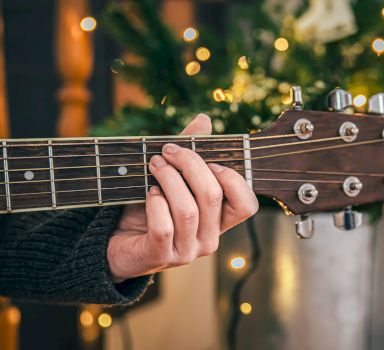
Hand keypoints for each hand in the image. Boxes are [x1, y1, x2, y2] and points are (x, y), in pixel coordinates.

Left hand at [107, 114, 258, 281]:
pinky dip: (155, 204)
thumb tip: (204, 119)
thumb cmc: (150, 205)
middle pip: (213, 197)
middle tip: (168, 150)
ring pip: (188, 210)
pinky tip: (149, 193)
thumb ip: (191, 150)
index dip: (233, 180)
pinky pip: (164, 227)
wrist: (117, 238)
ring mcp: (186, 251)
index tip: (210, 160)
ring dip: (168, 179)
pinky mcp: (161, 257)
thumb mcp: (174, 176)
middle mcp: (209, 239)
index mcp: (219, 221)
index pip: (247, 205)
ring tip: (154, 164)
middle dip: (190, 165)